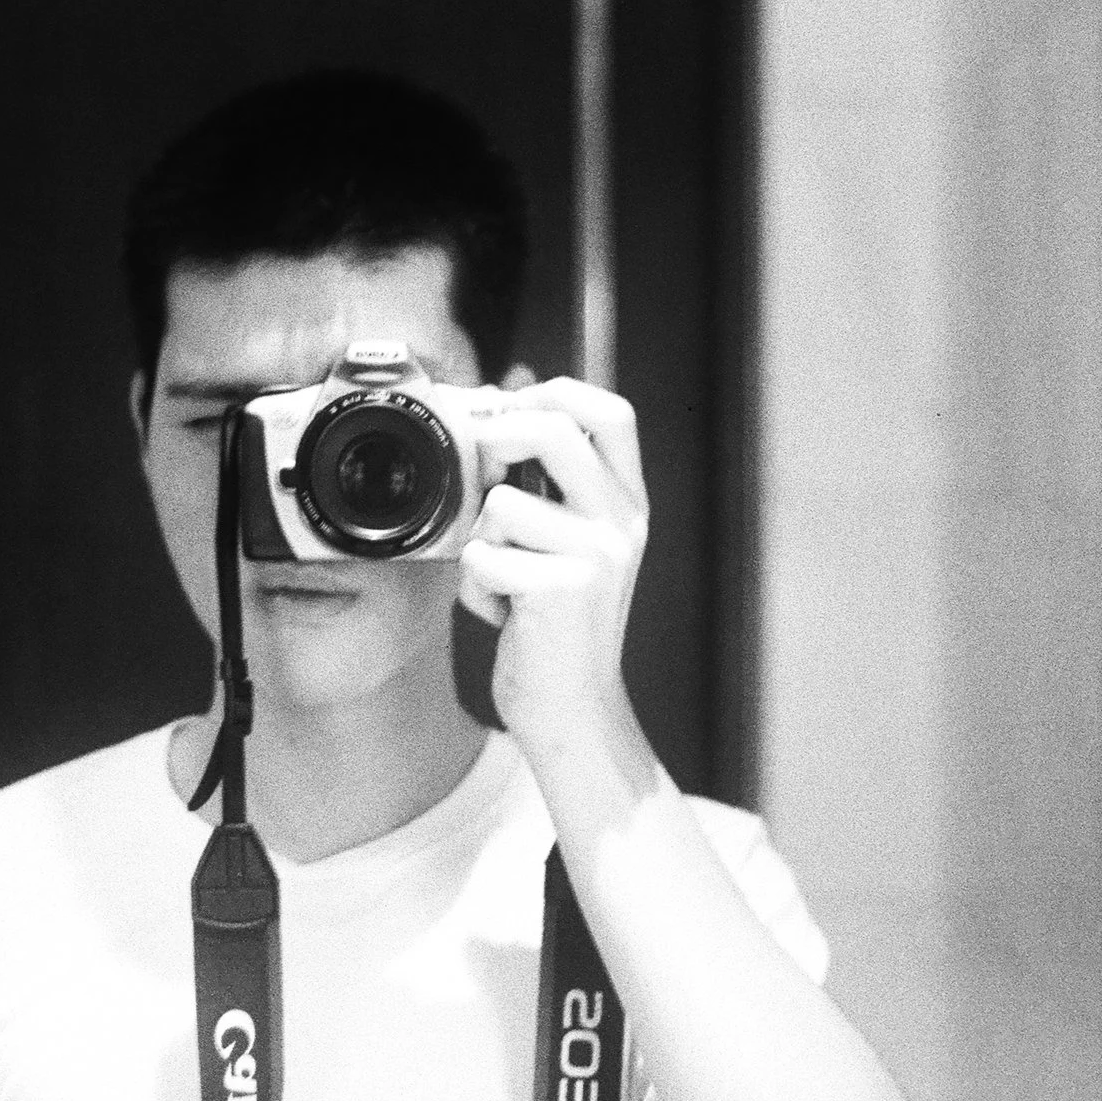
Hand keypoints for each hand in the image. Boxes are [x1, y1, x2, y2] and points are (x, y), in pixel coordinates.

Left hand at [456, 377, 649, 750]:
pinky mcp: (560, 592)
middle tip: (484, 468)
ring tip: (504, 580)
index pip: (611, 413)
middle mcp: (621, 523)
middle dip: (500, 436)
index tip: (511, 404)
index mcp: (627, 504)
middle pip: (554, 430)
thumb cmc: (556, 625)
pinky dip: (475, 589)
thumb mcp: (570, 545)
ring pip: (501, 504)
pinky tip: (501, 616)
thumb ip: (547, 484)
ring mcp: (595, 557)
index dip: (556, 391)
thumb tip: (495, 403)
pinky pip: (481, 558)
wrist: (574, 710)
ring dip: (481, 542)